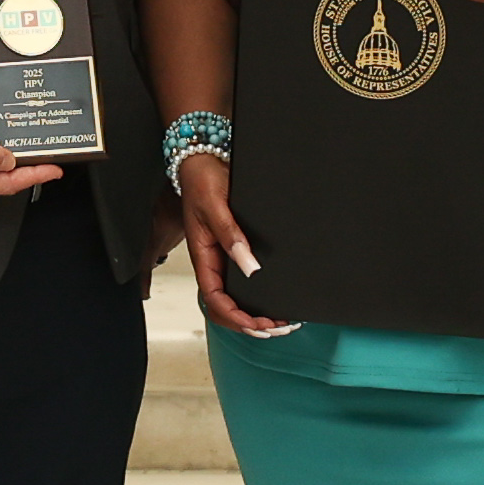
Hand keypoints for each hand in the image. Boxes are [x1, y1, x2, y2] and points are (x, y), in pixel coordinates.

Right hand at [176, 148, 299, 337]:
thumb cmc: (202, 180)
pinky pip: (244, 281)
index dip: (237, 318)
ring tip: (282, 321)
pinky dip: (260, 295)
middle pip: (225, 308)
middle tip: (280, 327)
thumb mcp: (214, 207)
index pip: (215, 301)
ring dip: (256, 314)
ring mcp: (223, 258)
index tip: (260, 324)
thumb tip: (250, 268)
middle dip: (250, 324)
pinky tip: (277, 297)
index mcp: (203, 257)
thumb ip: (230, 236)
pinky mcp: (235, 248)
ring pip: (235, 299)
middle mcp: (213, 262)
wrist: (204, 157)